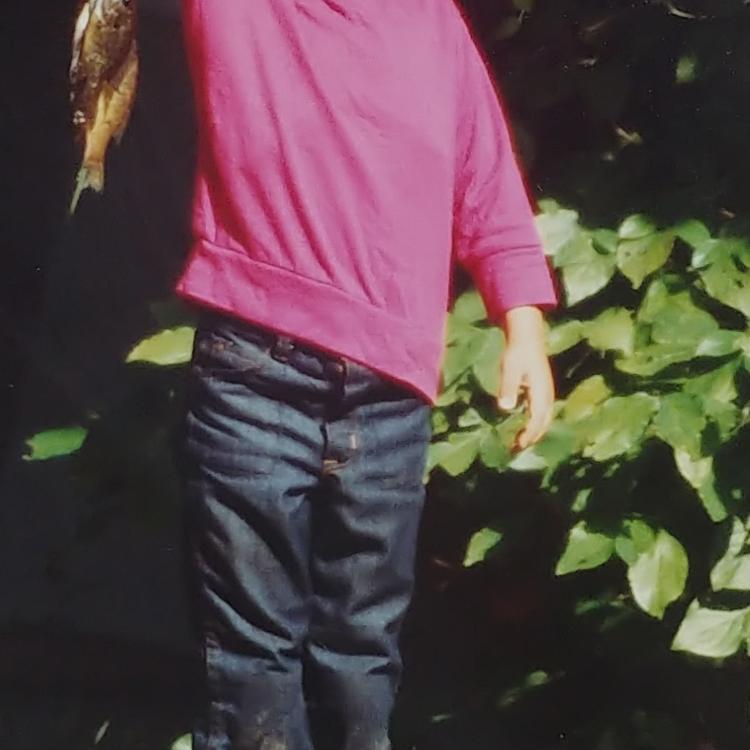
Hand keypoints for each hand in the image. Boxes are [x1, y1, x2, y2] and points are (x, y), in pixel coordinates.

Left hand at [497, 306, 554, 450]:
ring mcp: (546, 394)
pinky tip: (522, 428)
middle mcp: (547, 396)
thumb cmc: (517, 353)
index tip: (519, 444)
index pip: (537, 419)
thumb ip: (508, 388)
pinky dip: (534, 424)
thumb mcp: (509, 369)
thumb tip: (506, 408)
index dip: (529, 434)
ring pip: (544, 419)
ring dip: (533, 432)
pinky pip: (541, 413)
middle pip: (543, 423)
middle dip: (531, 438)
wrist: (527, 338)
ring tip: (518, 444)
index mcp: (541, 392)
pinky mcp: (542, 392)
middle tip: (515, 450)